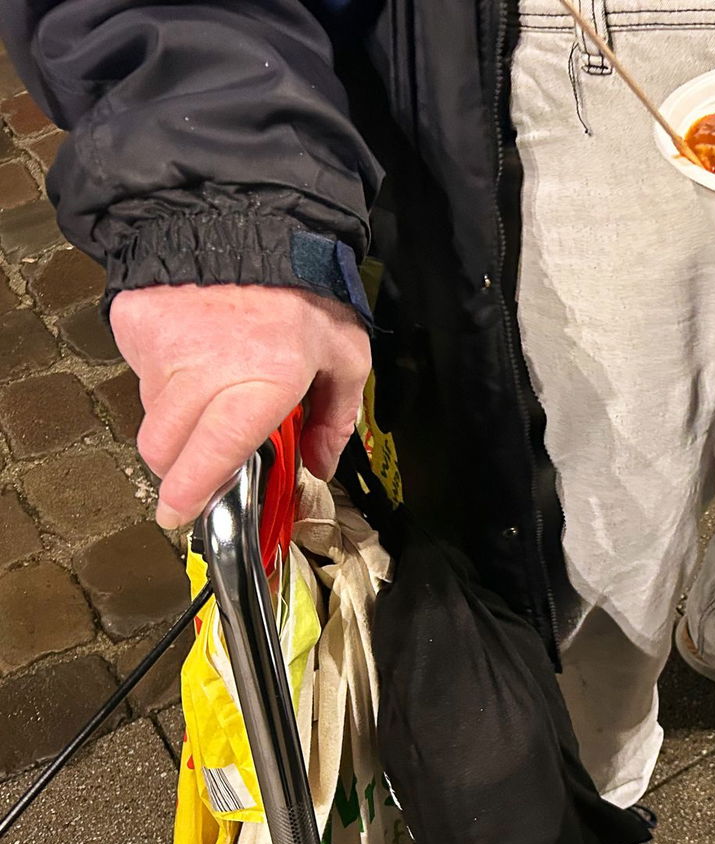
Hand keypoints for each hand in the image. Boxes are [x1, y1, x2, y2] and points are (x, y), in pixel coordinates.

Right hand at [110, 283, 370, 528]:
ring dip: (177, 419)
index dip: (193, 490)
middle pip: (164, 447)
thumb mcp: (344, 353)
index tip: (180, 515)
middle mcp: (205, 367)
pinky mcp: (133, 325)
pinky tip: (194, 352)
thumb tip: (319, 466)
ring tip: (213, 388)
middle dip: (178, 467)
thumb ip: (336, 418)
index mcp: (264, 378)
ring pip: (151, 413)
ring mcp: (161, 346)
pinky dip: (162, 377)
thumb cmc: (302, 290)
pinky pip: (139, 372)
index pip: (216, 451)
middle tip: (201, 463)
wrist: (247, 219)